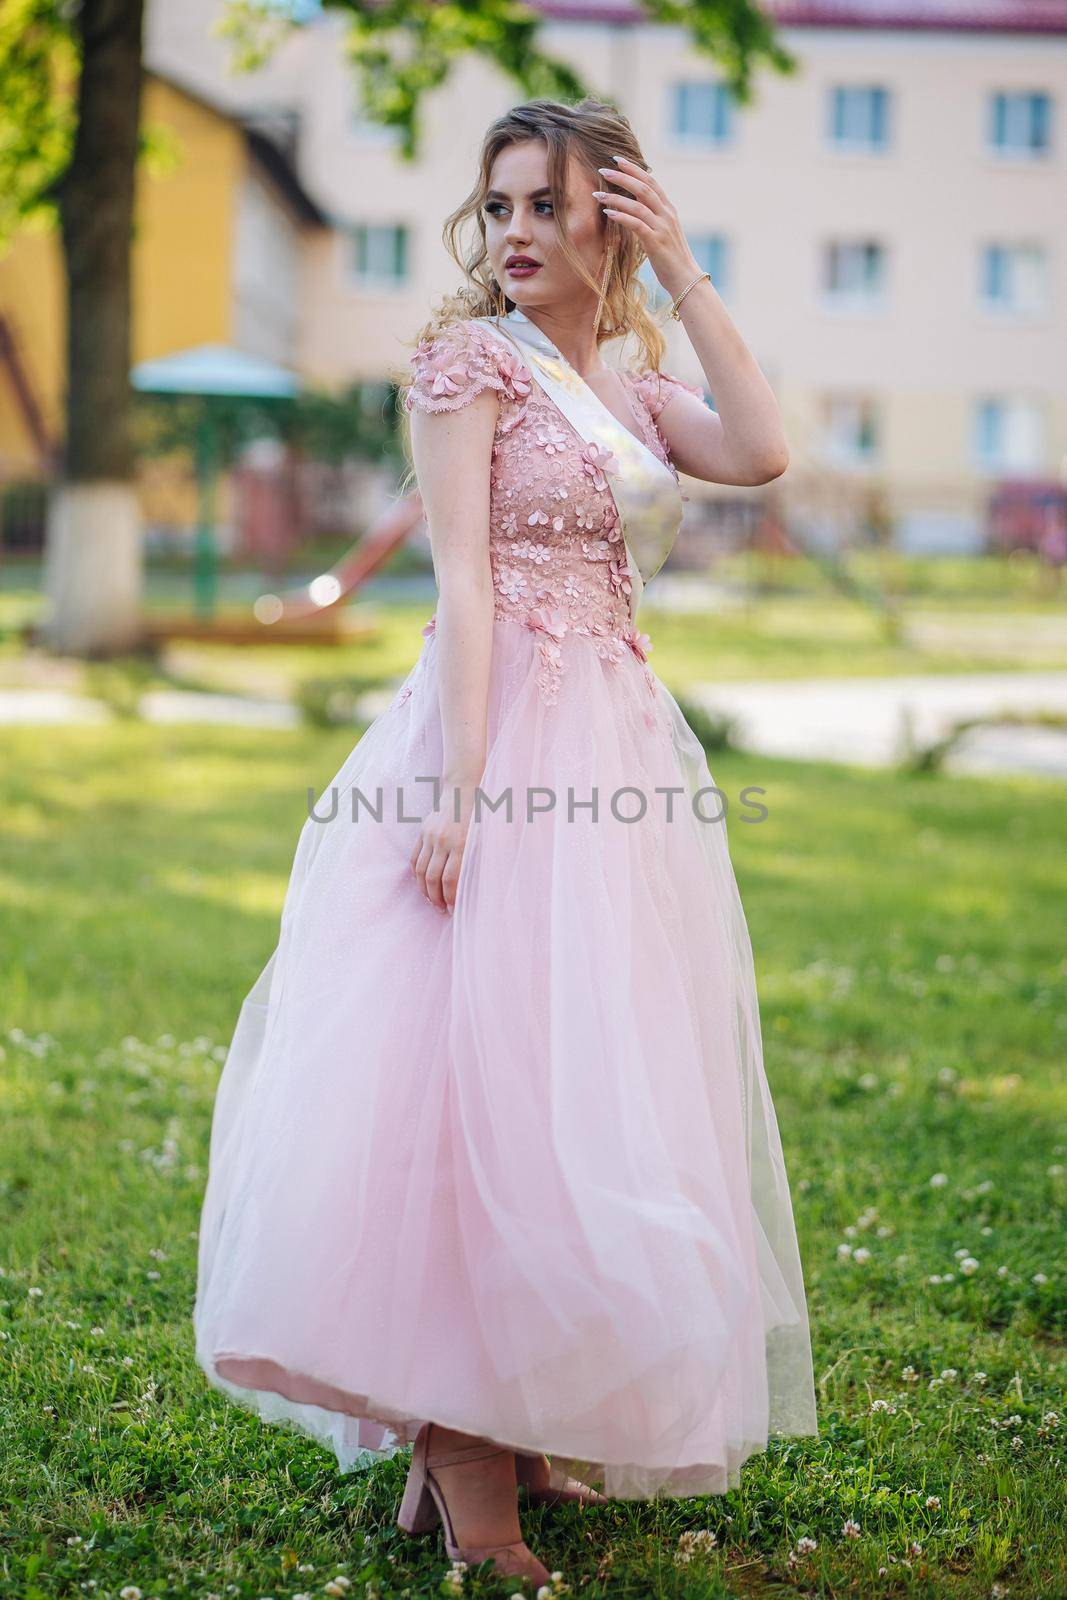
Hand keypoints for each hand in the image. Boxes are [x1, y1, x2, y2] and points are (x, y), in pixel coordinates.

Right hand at [409, 778, 478, 914]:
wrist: (462, 791)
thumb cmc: (478, 817)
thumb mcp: (482, 838)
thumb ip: (473, 860)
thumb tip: (468, 887)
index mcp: (461, 844)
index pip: (451, 879)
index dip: (450, 897)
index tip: (453, 909)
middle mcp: (443, 841)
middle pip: (433, 878)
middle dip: (436, 898)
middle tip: (442, 910)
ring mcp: (430, 836)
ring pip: (421, 871)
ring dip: (425, 889)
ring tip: (431, 901)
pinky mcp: (422, 833)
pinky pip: (414, 858)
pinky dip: (417, 874)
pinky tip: (423, 884)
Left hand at [592, 154, 701, 300]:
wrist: (686, 280)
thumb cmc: (671, 259)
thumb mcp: (663, 233)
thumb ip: (651, 218)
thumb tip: (634, 209)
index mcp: (668, 209)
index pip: (651, 182)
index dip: (634, 169)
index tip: (617, 160)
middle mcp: (667, 214)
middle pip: (644, 187)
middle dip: (623, 176)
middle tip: (603, 169)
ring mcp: (662, 227)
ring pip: (638, 204)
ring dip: (616, 197)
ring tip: (597, 194)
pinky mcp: (656, 242)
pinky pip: (637, 224)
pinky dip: (622, 217)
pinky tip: (608, 213)